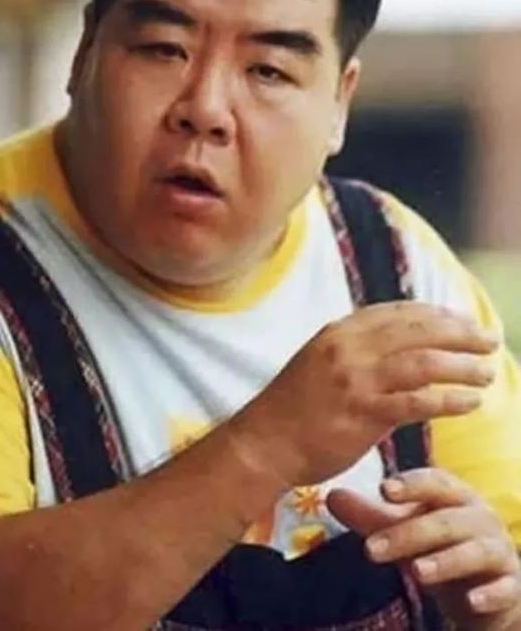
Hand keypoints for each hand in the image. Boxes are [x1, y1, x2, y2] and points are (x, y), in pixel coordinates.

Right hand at [237, 302, 497, 484]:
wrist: (263, 441)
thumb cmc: (295, 406)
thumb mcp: (320, 361)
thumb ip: (355, 349)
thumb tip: (397, 345)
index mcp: (339, 331)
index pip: (399, 312)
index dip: (437, 314)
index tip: (463, 321)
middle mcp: (348, 347)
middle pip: (417, 331)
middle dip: (460, 333)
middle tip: (489, 340)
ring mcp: (354, 379)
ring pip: (423, 362)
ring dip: (462, 365)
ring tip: (487, 372)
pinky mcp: (361, 413)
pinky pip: (416, 402)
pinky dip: (449, 400)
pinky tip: (471, 403)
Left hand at [328, 469, 520, 630]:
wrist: (489, 587)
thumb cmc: (442, 546)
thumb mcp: (407, 529)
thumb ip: (371, 515)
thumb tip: (331, 496)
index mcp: (455, 496)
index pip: (434, 482)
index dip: (410, 485)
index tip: (382, 489)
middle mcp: (479, 517)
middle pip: (444, 521)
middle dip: (407, 534)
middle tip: (371, 550)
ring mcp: (498, 551)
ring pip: (473, 552)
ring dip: (446, 561)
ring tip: (417, 572)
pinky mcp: (511, 586)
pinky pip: (503, 588)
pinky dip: (489, 594)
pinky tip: (470, 601)